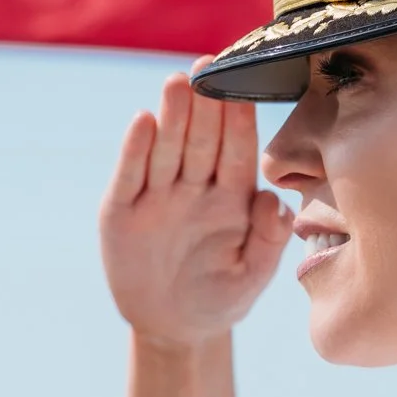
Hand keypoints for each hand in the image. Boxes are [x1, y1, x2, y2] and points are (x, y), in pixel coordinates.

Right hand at [100, 73, 293, 347]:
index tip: (244, 86)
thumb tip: (274, 201)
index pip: (236, 151)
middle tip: (208, 67)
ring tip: (178, 82)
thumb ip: (268, 240)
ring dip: (172, 116)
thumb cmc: (222, 297)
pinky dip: (135, 150)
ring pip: (166, 149)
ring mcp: (157, 197)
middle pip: (200, 139)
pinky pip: (130, 176)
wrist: (175, 329)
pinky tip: (143, 121)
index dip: (239, 119)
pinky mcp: (121, 211)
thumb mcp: (252, 275)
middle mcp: (194, 188)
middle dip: (205, 104)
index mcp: (231, 197)